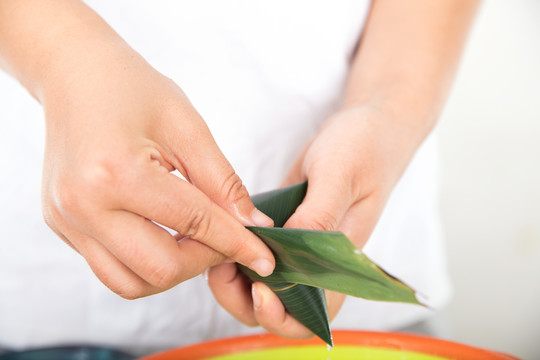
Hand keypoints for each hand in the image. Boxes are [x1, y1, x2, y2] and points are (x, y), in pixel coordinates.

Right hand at [40, 39, 274, 298]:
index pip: (194, 224)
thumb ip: (223, 183)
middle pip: (161, 269)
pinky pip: (111, 270)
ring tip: (195, 240)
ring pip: (132, 284)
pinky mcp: (62, 227)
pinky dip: (146, 264)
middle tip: (226, 239)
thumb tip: (254, 227)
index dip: (237, 244)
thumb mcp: (188, 128)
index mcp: (117, 173)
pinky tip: (165, 236)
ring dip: (174, 271)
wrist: (75, 75)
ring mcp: (67, 221)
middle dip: (205, 261)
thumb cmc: (134, 89)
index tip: (266, 258)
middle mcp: (83, 206)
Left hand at [208, 104, 422, 336]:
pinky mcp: (284, 224)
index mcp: (341, 264)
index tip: (258, 288)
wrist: (367, 124)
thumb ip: (317, 216)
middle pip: (278, 305)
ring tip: (218, 247)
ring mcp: (298, 245)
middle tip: (222, 264)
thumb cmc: (365, 148)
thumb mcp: (341, 176)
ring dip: (235, 274)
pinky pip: (255, 249)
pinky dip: (236, 247)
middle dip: (243, 296)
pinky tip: (222, 230)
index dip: (281, 314)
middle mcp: (318, 262)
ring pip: (261, 280)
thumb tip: (283, 252)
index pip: (311, 314)